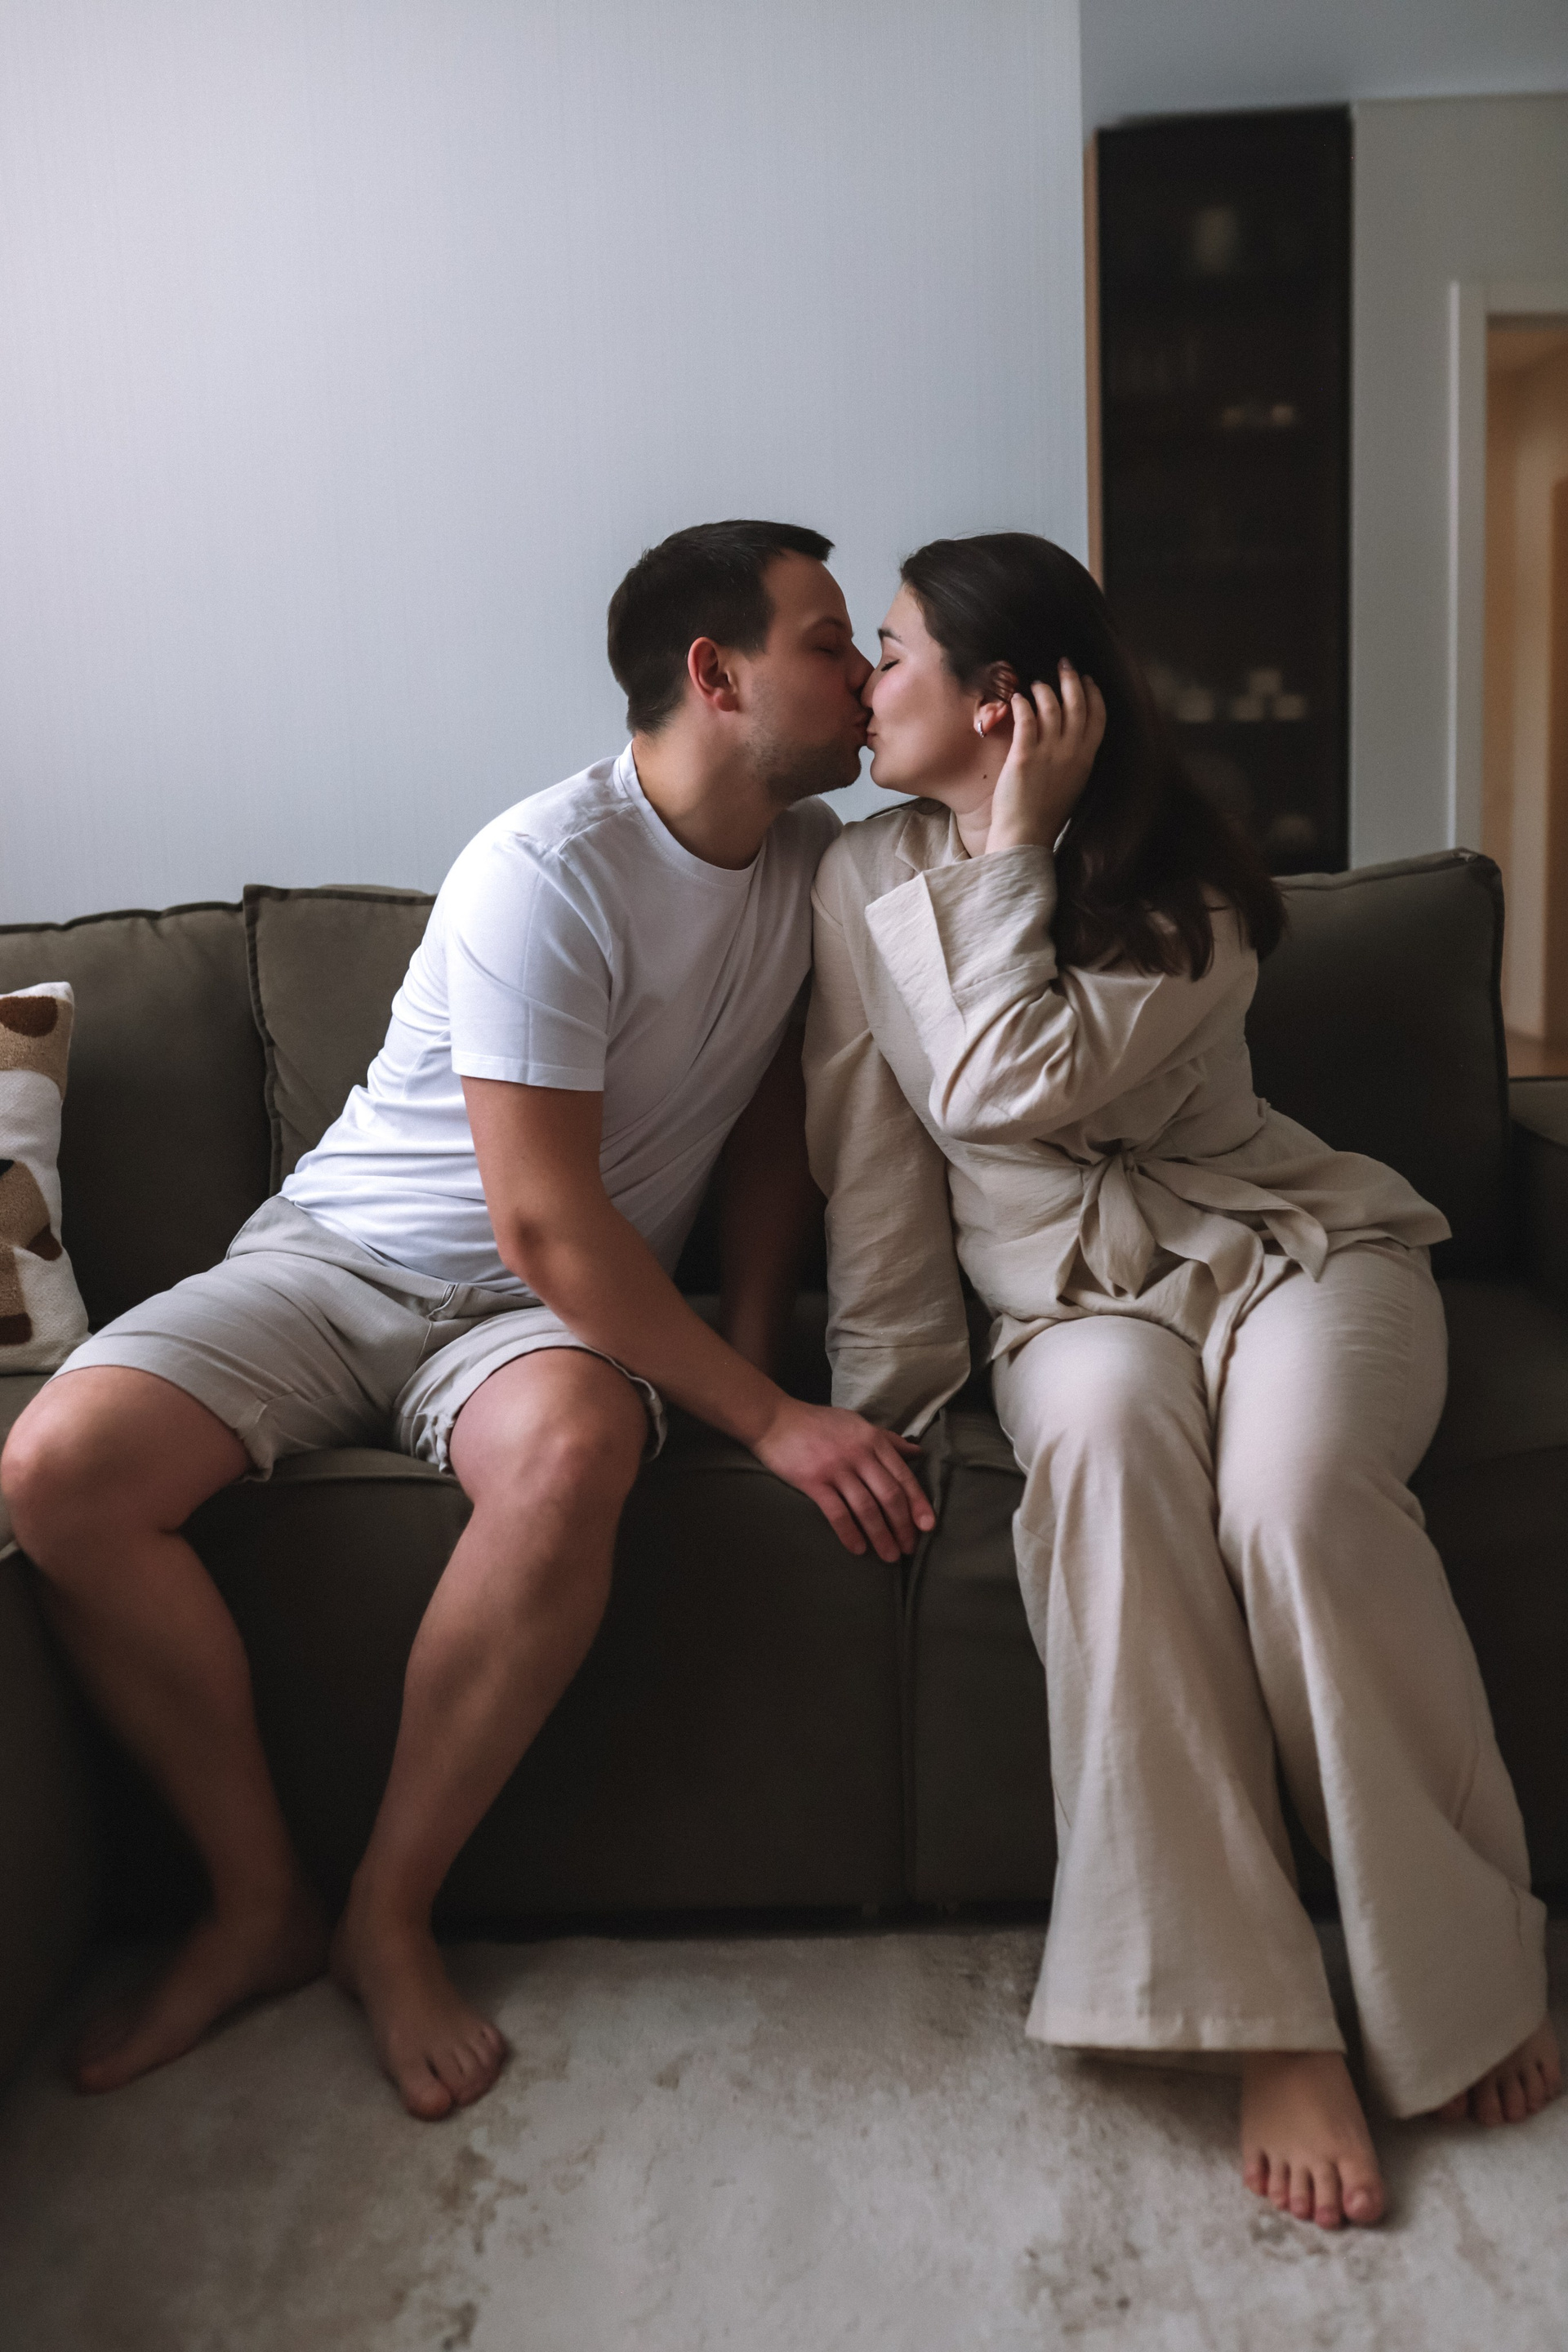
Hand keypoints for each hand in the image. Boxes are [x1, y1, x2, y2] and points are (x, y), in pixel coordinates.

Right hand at [750, 1396, 934, 1561]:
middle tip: (908, 1548)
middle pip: (889, 1496)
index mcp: (873, 1440)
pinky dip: (850, 1533)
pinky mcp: (814, 1481)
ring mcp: (836, 1468)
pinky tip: (858, 1549)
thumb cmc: (818, 1423)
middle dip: (903, 1526)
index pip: (903, 1476)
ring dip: (881, 1536)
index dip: (918, 1503)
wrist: (775, 1419)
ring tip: (889, 1556)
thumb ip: (887, 1439)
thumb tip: (917, 1452)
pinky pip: (838, 1513)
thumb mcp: (857, 1424)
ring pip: (867, 1508)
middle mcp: (859, 1454)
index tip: (928, 1526)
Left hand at [984, 661, 1106, 854]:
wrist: (1026, 836)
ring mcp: (1049, 754)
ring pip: (1052, 707)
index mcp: (1086, 760)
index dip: (1093, 694)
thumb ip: (1073, 759)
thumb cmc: (1045, 814)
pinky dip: (1022, 703)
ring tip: (1035, 683)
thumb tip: (1069, 737)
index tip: (1087, 679)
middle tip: (1063, 663)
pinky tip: (1016, 698)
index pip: (1098, 717)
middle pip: (1077, 705)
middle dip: (1071, 679)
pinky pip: (1026, 719)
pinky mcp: (1024, 756)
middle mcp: (1072, 753)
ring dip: (1044, 689)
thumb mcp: (1071, 784)